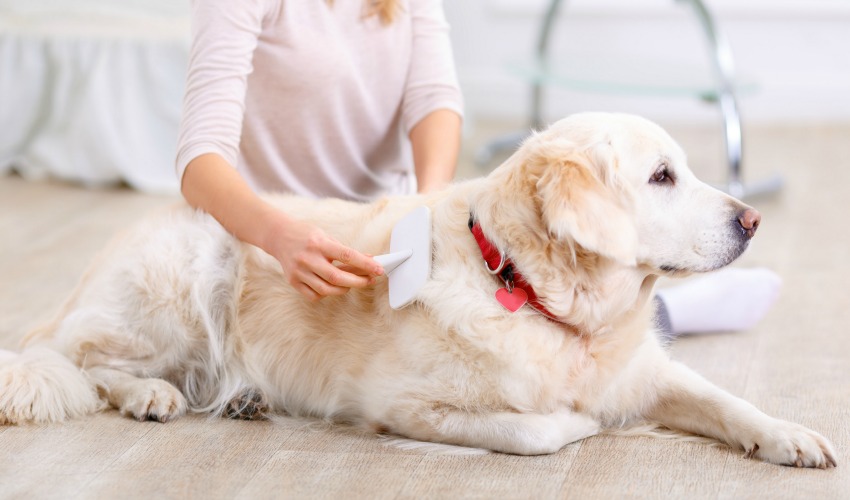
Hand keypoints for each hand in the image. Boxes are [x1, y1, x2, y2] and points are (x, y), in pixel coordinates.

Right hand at [266, 217, 383, 300]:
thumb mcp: (326, 236)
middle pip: (337, 277)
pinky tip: (332, 286)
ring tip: (352, 283)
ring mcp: (299, 272)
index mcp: (319, 244)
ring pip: (327, 290)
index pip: (346, 256)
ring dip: (344, 288)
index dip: (365, 264)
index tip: (378, 269)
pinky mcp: (293, 281)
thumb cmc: (305, 235)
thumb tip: (368, 259)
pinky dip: (327, 293)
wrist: (278, 236)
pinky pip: (314, 295)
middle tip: (369, 280)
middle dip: (358, 281)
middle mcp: (308, 258)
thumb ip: (345, 250)